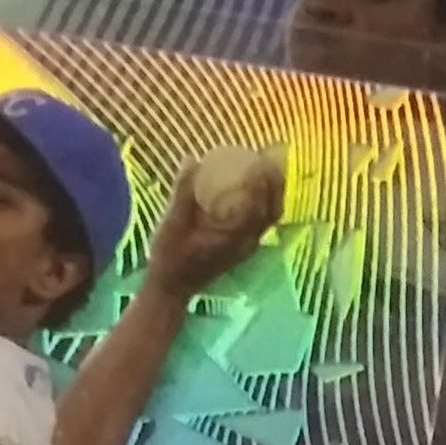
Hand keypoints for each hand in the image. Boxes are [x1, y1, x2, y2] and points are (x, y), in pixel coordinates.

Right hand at [143, 163, 274, 302]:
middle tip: (269, 154)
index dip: (264, 180)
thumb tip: (192, 159)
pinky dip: (264, 201)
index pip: (260, 205)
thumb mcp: (172, 223)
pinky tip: (253, 185)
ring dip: (272, 190)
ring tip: (266, 165)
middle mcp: (248, 242)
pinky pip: (262, 220)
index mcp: (235, 237)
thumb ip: (183, 193)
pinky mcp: (244, 247)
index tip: (260, 156)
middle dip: (275, 181)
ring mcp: (248, 246)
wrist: (171, 290)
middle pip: (273, 208)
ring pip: (270, 215)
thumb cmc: (170, 258)